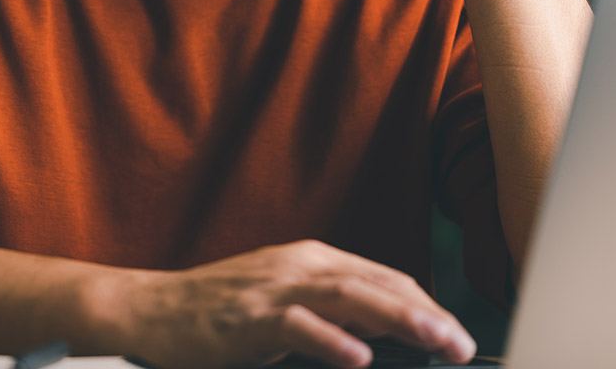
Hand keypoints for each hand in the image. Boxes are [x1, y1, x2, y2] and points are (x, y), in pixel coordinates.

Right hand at [116, 240, 476, 368]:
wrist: (151, 308)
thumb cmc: (219, 311)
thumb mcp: (283, 298)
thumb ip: (331, 311)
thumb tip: (382, 336)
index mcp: (314, 259)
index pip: (386, 278)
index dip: (427, 305)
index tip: (457, 334)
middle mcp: (300, 265)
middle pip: (378, 285)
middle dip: (428, 315)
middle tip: (463, 345)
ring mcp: (274, 288)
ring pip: (349, 297)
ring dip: (398, 320)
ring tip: (435, 341)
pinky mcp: (247, 317)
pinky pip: (296, 326)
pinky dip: (330, 339)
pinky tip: (359, 357)